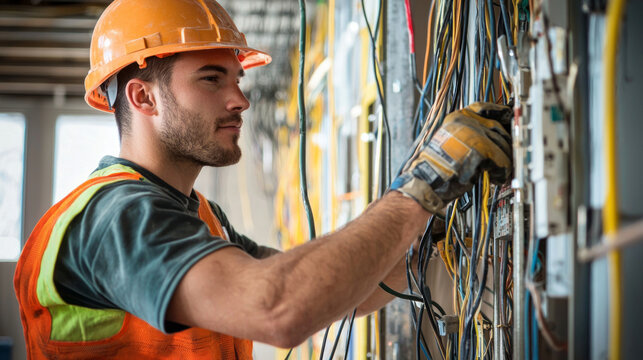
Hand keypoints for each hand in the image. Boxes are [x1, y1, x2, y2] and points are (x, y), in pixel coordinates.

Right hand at [389, 102, 512, 212]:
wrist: (427, 179)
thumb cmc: (437, 167)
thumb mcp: (451, 142)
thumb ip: (469, 135)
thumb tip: (491, 139)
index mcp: (457, 118)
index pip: (484, 108)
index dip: (499, 113)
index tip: (507, 116)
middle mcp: (466, 121)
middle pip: (498, 128)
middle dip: (506, 145)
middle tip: (509, 156)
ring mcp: (474, 133)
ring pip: (503, 144)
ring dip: (505, 161)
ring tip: (499, 172)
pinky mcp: (481, 148)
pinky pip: (502, 159)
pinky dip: (502, 171)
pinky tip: (496, 177)